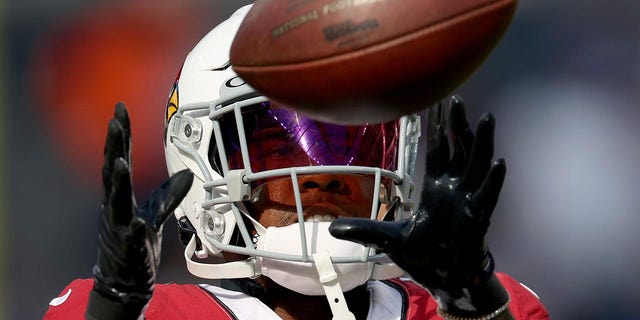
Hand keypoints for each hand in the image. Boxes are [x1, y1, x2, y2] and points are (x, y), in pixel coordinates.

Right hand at [87, 103, 192, 318]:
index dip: (119, 135)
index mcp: (120, 197)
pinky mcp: (129, 249)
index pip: (118, 159)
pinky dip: (135, 229)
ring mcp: (119, 227)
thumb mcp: (154, 215)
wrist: (124, 282)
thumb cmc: (135, 245)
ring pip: (116, 202)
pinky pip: (132, 238)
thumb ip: (167, 195)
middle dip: (113, 146)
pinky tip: (140, 223)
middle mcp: (115, 208)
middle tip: (114, 120)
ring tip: (118, 160)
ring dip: (116, 181)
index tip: (119, 109)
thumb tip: (186, 175)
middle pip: (112, 172)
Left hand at [330, 96, 508, 315]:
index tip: (435, 103)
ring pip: (478, 165)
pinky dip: (493, 180)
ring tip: (486, 118)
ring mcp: (468, 201)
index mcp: (436, 188)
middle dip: (456, 124)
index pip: (438, 150)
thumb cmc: (423, 256)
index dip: (437, 128)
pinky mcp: (478, 218)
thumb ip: (364, 230)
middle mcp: (454, 189)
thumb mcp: (388, 239)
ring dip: (482, 142)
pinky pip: (488, 196)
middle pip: (459, 149)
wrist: (443, 279)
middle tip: (454, 98)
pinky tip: (498, 162)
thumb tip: (333, 229)